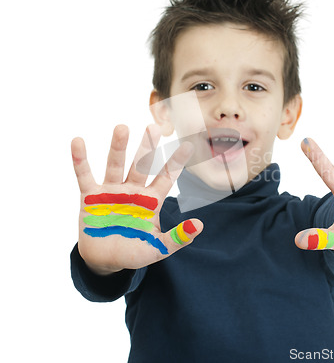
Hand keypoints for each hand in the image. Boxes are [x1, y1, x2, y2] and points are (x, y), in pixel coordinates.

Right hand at [71, 124, 202, 274]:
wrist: (105, 261)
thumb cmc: (134, 252)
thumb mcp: (159, 248)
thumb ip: (178, 238)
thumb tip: (200, 226)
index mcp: (151, 200)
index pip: (166, 177)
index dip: (176, 162)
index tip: (190, 145)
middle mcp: (132, 191)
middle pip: (141, 165)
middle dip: (147, 147)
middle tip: (154, 127)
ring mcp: (111, 191)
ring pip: (116, 165)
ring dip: (118, 147)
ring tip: (122, 127)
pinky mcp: (90, 197)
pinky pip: (84, 176)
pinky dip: (80, 160)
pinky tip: (78, 142)